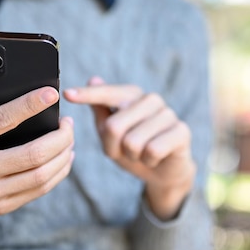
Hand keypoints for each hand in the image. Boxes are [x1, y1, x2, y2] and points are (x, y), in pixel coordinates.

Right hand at [0, 72, 74, 247]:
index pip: (2, 121)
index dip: (30, 105)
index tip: (52, 93)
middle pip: (33, 154)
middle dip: (60, 136)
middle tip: (68, 122)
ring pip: (41, 175)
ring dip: (63, 154)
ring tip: (69, 138)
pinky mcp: (2, 207)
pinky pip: (39, 190)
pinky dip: (59, 173)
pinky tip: (64, 158)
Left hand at [64, 77, 194, 219]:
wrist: (164, 171)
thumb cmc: (134, 148)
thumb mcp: (112, 133)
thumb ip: (102, 109)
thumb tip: (94, 79)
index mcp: (132, 95)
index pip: (106, 93)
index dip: (87, 95)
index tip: (67, 94)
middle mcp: (151, 99)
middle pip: (114, 126)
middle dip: (113, 147)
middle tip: (125, 151)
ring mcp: (168, 113)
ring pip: (133, 141)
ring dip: (132, 156)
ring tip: (141, 153)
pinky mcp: (182, 131)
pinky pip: (152, 150)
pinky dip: (148, 161)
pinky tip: (155, 158)